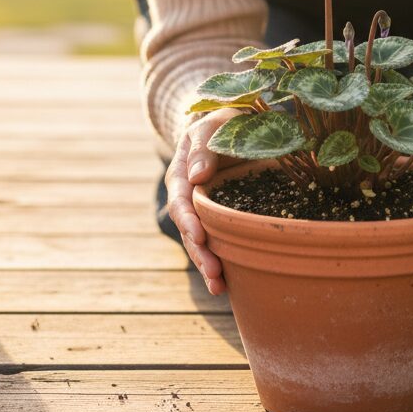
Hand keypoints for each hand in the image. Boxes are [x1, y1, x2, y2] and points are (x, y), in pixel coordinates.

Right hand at [166, 108, 248, 295]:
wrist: (232, 127)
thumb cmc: (222, 123)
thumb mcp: (212, 126)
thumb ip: (204, 147)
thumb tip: (198, 175)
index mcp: (182, 175)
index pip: (180, 202)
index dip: (188, 221)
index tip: (200, 237)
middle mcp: (189, 198)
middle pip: (190, 230)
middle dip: (199, 253)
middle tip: (214, 274)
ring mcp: (203, 211)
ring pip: (201, 242)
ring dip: (208, 265)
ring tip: (219, 288)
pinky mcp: (220, 218)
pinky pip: (218, 241)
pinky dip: (222, 261)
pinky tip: (230, 283)